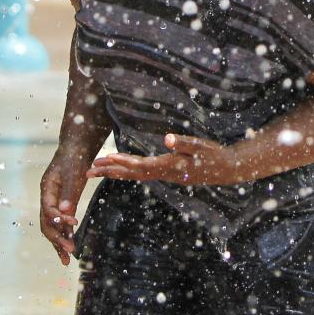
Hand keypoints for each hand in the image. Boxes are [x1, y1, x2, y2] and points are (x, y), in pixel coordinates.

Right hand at [39, 152, 89, 265]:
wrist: (77, 148)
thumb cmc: (74, 157)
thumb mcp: (72, 172)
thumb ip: (67, 192)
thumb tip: (63, 212)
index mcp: (46, 188)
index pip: (48, 209)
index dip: (59, 219)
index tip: (73, 223)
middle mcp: (47, 198)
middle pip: (46, 223)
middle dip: (56, 238)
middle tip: (69, 250)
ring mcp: (54, 203)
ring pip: (52, 227)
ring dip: (59, 242)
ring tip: (67, 259)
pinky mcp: (62, 205)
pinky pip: (60, 224)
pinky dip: (64, 235)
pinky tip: (70, 247)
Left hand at [87, 133, 238, 186]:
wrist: (225, 170)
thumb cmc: (213, 156)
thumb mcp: (201, 146)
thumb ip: (184, 143)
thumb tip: (167, 139)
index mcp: (168, 166)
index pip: (139, 166)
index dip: (120, 163)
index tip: (103, 160)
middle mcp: (163, 173)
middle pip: (131, 174)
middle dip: (109, 172)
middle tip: (88, 171)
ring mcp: (164, 174)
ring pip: (135, 175)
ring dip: (115, 173)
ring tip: (96, 170)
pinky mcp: (167, 172)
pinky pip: (142, 173)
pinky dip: (127, 172)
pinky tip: (120, 170)